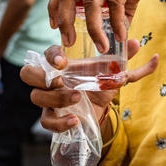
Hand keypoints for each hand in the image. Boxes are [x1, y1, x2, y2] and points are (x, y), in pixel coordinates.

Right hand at [20, 39, 158, 132]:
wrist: (100, 107)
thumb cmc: (101, 83)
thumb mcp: (113, 71)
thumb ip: (124, 59)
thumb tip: (137, 42)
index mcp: (63, 64)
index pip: (46, 54)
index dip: (50, 56)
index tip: (63, 61)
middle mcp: (51, 79)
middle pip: (28, 73)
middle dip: (41, 77)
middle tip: (62, 80)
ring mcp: (48, 98)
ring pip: (36, 97)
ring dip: (56, 98)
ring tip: (76, 98)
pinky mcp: (52, 116)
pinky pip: (46, 120)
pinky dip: (59, 123)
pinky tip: (75, 120)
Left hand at [47, 0, 165, 53]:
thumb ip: (119, 9)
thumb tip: (118, 33)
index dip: (54, 7)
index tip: (54, 26)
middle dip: (65, 21)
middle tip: (68, 41)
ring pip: (90, 2)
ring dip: (94, 28)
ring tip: (101, 46)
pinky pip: (114, 1)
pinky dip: (117, 21)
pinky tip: (121, 34)